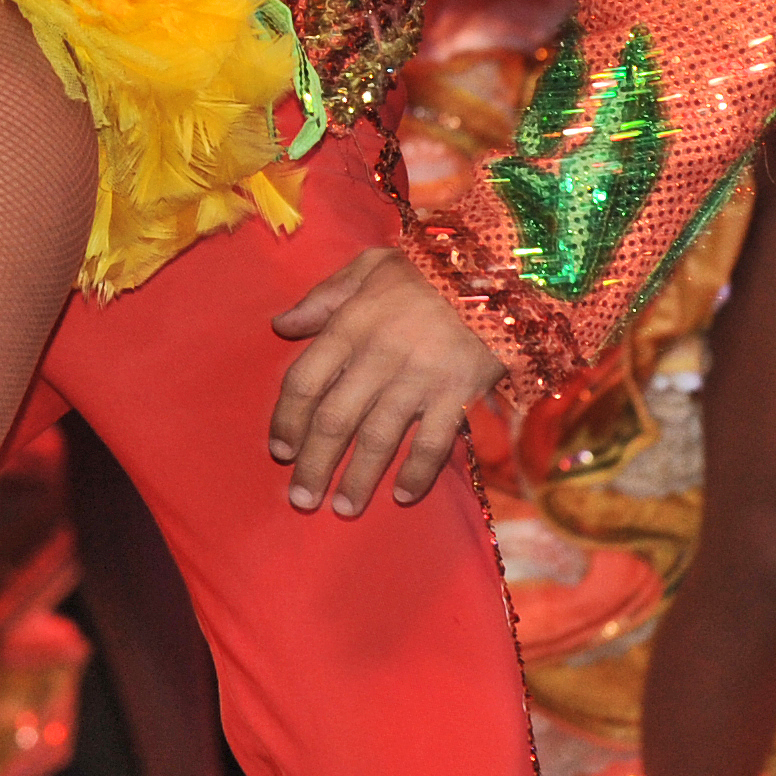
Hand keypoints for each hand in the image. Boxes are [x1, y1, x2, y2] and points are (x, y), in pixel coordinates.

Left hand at [266, 244, 506, 516]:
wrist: (495, 271)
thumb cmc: (425, 270)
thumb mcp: (367, 266)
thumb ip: (322, 297)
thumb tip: (281, 326)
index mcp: (350, 325)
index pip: (305, 381)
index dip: (287, 420)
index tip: (280, 450)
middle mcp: (377, 356)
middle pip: (335, 420)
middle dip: (314, 465)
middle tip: (301, 499)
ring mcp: (418, 378)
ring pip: (378, 439)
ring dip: (358, 479)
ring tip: (342, 509)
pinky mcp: (457, 394)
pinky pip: (433, 443)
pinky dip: (417, 473)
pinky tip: (401, 495)